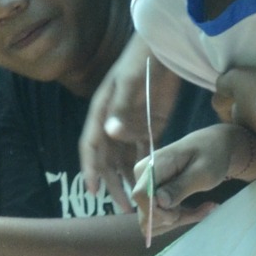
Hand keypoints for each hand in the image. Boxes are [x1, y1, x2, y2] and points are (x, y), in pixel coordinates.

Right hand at [82, 36, 178, 212]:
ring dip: (129, 180)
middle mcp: (112, 122)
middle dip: (113, 184)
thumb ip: (120, 109)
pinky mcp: (150, 125)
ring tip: (137, 202)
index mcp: (101, 112)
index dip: (91, 169)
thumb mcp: (130, 82)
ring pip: (125, 159)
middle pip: (108, 159)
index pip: (91, 146)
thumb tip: (111, 133)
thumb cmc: (140, 61)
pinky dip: (145, 167)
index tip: (93, 191)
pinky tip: (150, 184)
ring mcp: (131, 125)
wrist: (164, 47)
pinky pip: (144, 151)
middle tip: (123, 207)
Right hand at [133, 122, 255, 221]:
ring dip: (179, 220)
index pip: (141, 196)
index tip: (180, 213)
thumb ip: (180, 187)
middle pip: (146, 212)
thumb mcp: (203, 172)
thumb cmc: (211, 154)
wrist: (211, 146)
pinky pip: (159, 216)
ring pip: (153, 219)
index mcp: (153, 165)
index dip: (157, 212)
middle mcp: (143, 177)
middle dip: (173, 218)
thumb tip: (160, 202)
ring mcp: (146, 187)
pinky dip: (180, 217)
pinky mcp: (152, 195)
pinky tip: (198, 209)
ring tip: (203, 208)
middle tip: (203, 209)